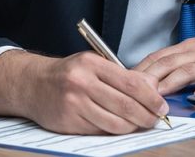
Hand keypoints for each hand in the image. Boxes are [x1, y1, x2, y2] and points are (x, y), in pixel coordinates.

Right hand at [0, 49, 168, 134]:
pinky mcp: (68, 122)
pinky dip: (113, 131)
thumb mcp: (93, 64)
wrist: (32, 84)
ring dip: (132, 126)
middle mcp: (82, 82)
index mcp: (92, 64)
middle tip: (156, 119)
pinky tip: (119, 126)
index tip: (161, 106)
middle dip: (146, 115)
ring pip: (114, 122)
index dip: (150, 97)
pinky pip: (99, 130)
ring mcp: (74, 103)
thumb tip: (151, 89)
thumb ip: (119, 76)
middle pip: (125, 105)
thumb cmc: (68, 73)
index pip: (130, 83)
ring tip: (139, 124)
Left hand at [133, 19, 194, 94]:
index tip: (125, 80)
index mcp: (188, 47)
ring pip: (188, 70)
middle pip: (168, 63)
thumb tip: (158, 75)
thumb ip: (180, 61)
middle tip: (133, 90)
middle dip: (149, 77)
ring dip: (171, 83)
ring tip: (158, 95)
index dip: (141, 68)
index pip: (158, 56)